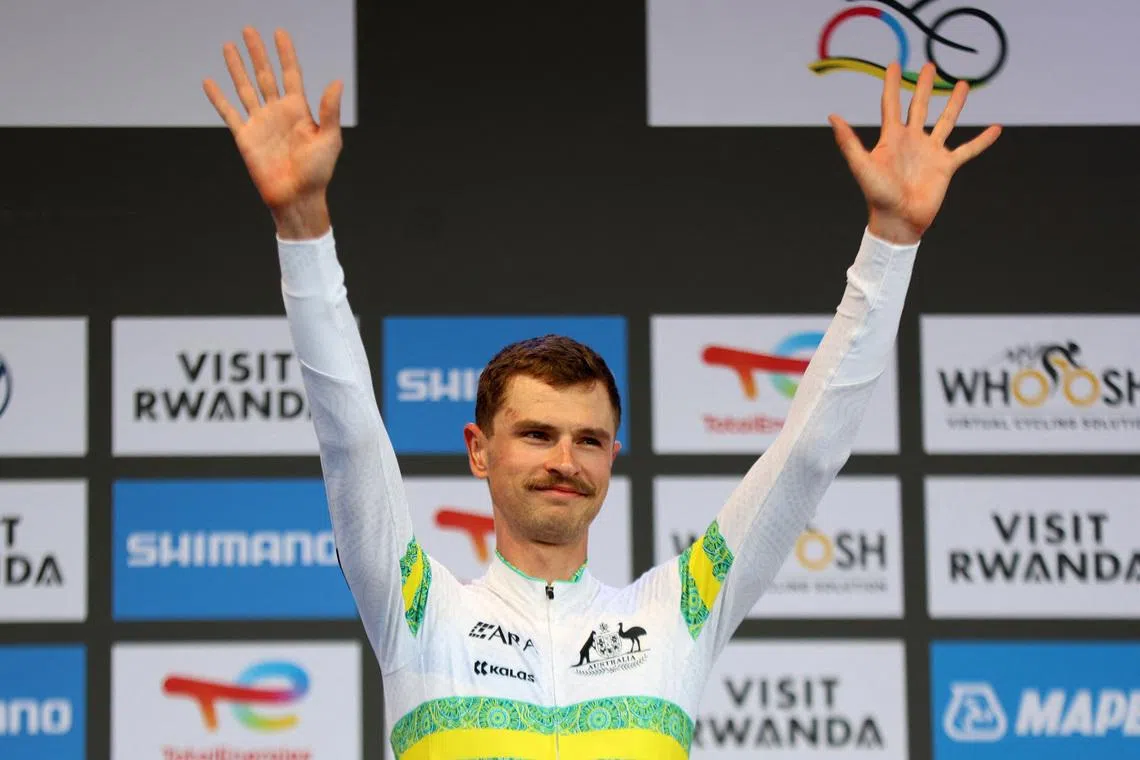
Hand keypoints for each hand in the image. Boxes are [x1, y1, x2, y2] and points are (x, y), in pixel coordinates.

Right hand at [203, 27, 342, 237]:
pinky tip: (209, 82)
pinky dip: (218, 98)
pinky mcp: (245, 137)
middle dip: (257, 53)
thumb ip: (330, 110)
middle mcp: (277, 113)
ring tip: (229, 46)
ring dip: (237, 68)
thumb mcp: (329, 139)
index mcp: (299, 111)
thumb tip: (337, 82)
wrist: (297, 198)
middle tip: (249, 30)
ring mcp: (260, 123)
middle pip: (265, 75)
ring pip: (246, 88)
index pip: (291, 74)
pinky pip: (229, 113)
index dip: (285, 54)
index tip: (279, 33)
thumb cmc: (318, 172)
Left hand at [828, 62, 1000, 244]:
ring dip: (955, 104)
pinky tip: (996, 129)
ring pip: (946, 122)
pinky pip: (968, 150)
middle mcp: (912, 141)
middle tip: (929, 66)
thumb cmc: (877, 196)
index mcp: (892, 138)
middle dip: (924, 86)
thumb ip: (849, 142)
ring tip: (962, 84)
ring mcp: (930, 152)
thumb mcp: (862, 166)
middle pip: (919, 106)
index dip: (892, 84)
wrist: (898, 221)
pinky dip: (982, 141)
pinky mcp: (946, 167)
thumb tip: (832, 116)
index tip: (894, 64)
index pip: (891, 104)